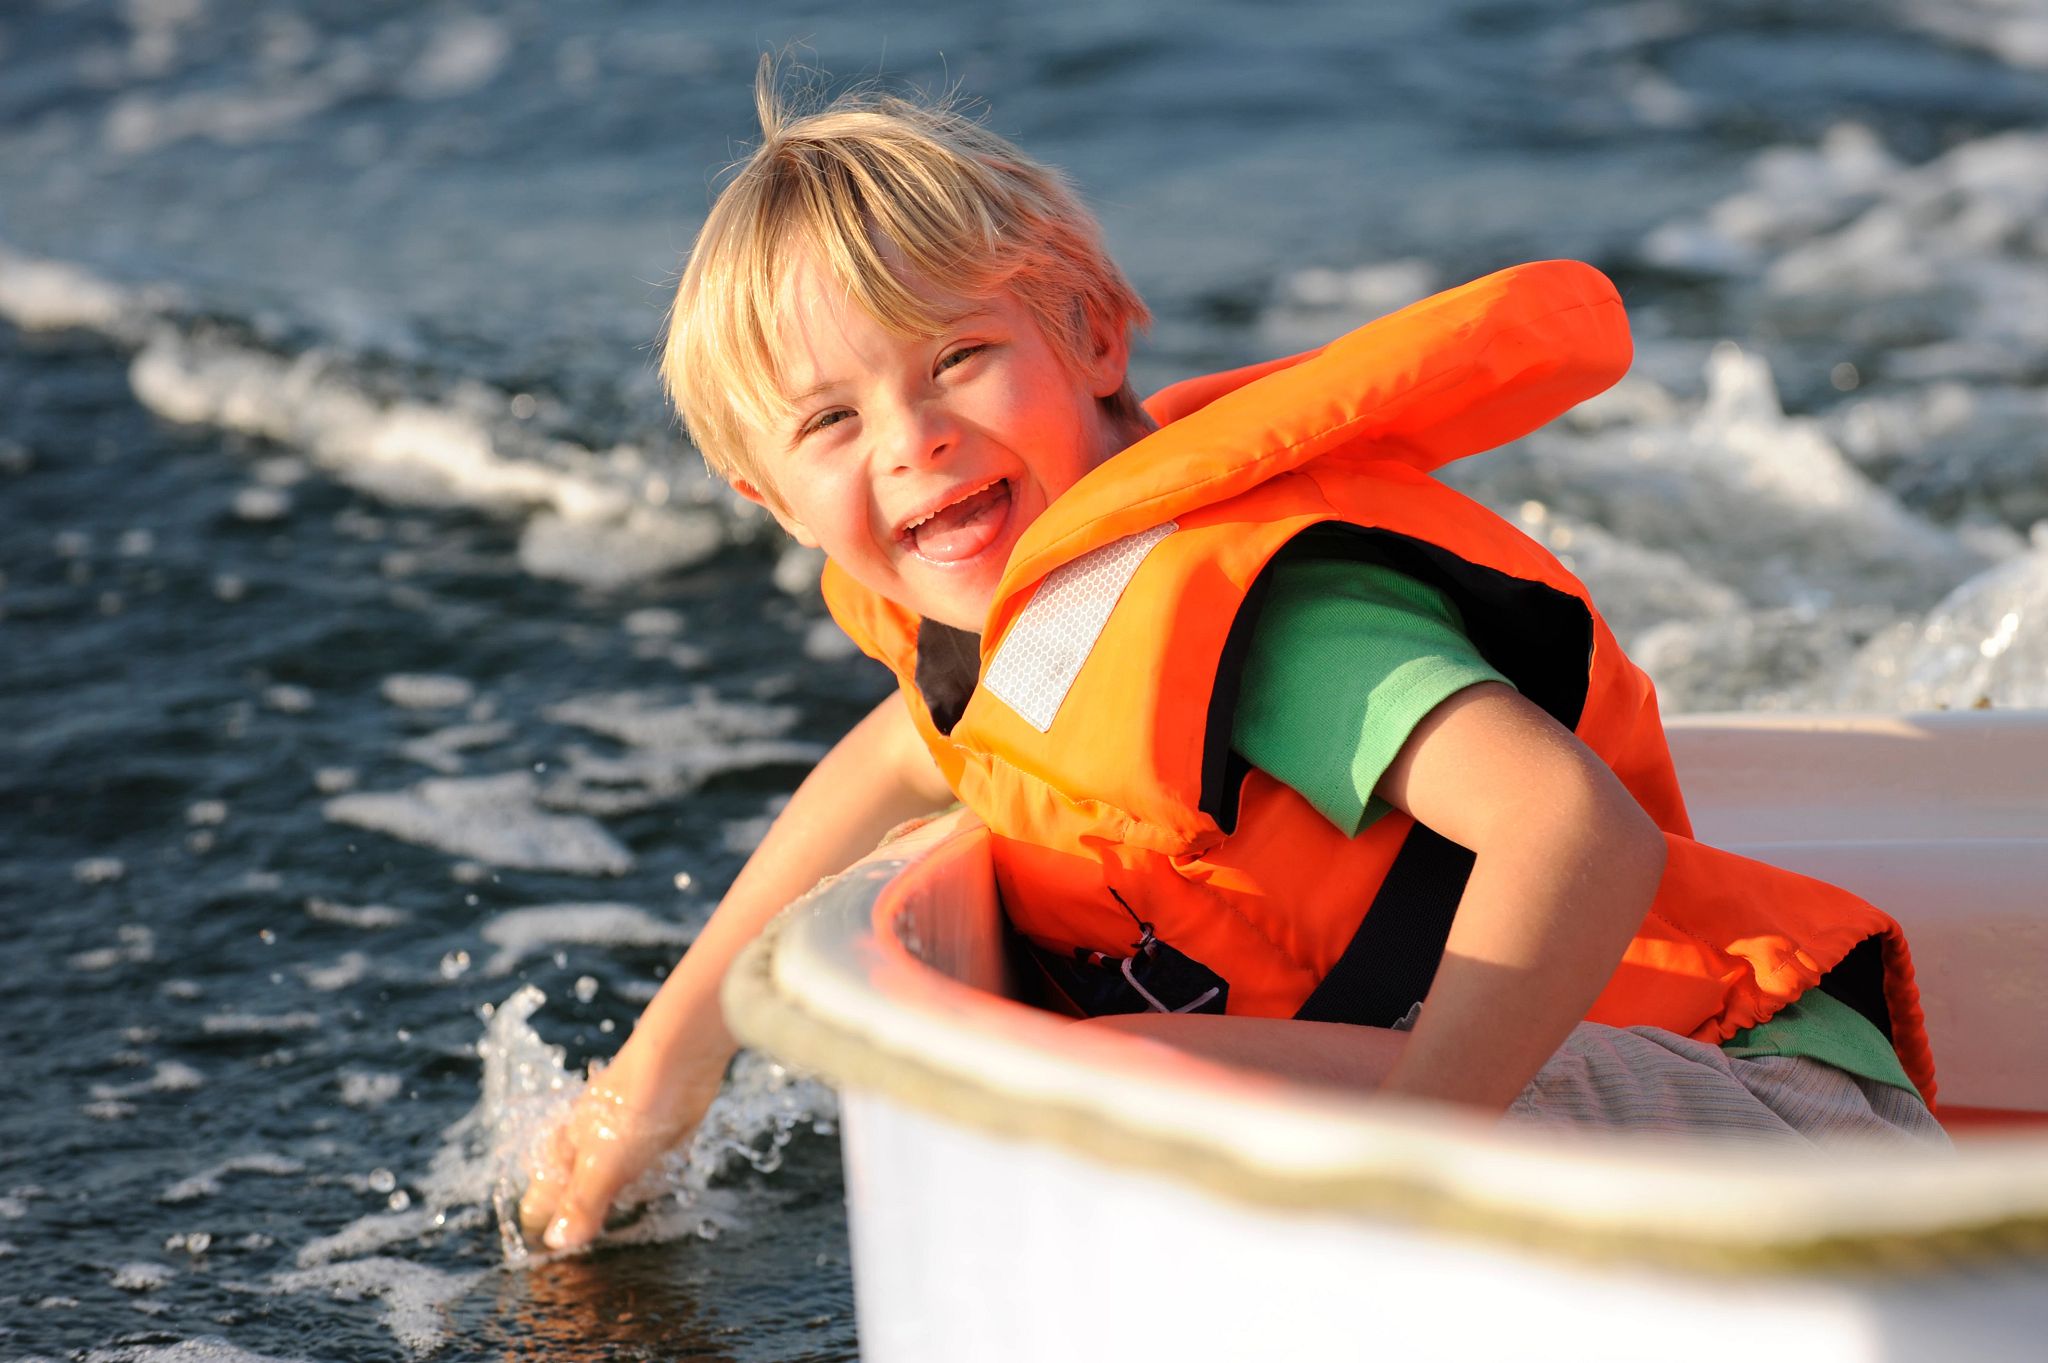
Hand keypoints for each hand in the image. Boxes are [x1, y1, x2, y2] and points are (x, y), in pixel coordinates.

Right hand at [517, 1061, 719, 1251]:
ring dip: (619, 1203)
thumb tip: (556, 1243)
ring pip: (611, 1185)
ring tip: (623, 1218)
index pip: (540, 1203)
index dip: (546, 1233)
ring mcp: (620, 1144)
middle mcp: (586, 1150)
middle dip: (584, 1222)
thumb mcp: (603, 1165)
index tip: (553, 1263)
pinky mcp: (651, 1139)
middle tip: (593, 1251)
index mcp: (562, 1156)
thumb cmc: (630, 1110)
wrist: (679, 1061)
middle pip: (575, 1197)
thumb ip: (581, 1203)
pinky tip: (655, 1185)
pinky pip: (643, 1171)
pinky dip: (648, 1183)